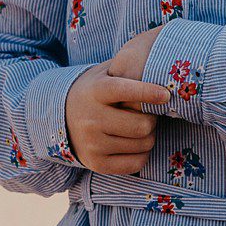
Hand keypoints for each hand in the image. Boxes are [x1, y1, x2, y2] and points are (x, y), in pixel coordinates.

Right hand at [65, 28, 170, 174]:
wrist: (60, 117)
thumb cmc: (93, 91)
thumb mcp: (103, 74)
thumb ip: (127, 68)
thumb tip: (161, 61)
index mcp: (94, 92)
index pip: (122, 91)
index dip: (146, 92)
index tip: (166, 94)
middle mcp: (91, 119)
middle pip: (141, 125)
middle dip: (152, 118)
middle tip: (150, 113)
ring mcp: (92, 144)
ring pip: (143, 144)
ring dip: (149, 135)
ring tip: (140, 126)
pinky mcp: (97, 164)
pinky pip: (137, 162)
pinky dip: (142, 153)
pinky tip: (134, 143)